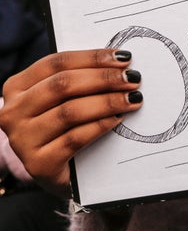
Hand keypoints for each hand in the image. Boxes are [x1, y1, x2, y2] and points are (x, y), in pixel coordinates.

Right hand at [0, 49, 142, 197]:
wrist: (59, 172)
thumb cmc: (63, 125)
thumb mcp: (62, 98)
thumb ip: (80, 77)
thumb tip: (119, 61)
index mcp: (16, 87)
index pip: (56, 63)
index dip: (92, 57)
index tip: (123, 57)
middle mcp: (13, 112)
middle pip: (63, 85)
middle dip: (103, 78)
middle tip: (132, 78)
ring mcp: (22, 140)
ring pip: (70, 111)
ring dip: (107, 102)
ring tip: (132, 98)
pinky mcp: (39, 164)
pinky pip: (75, 138)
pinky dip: (101, 125)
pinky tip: (118, 118)